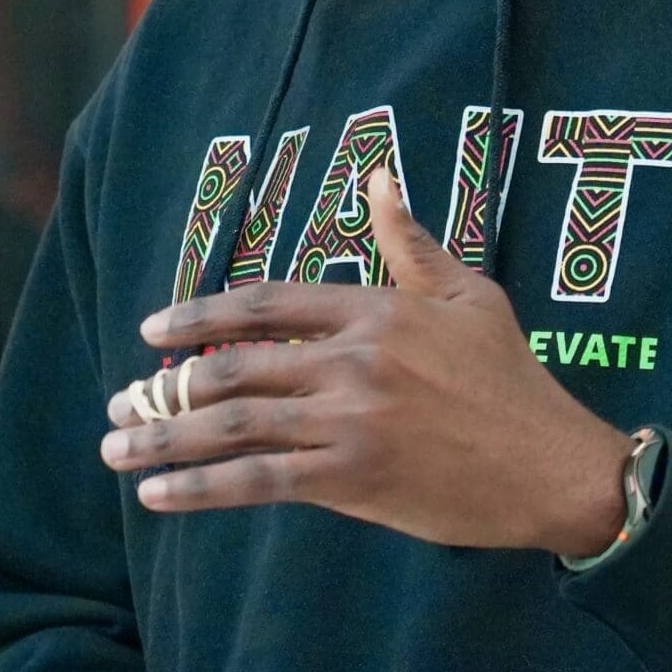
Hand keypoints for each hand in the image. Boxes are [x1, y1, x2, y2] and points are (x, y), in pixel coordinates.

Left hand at [102, 168, 631, 559]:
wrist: (556, 468)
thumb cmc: (515, 382)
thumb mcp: (471, 296)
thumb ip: (413, 242)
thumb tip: (380, 177)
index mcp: (376, 309)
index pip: (266, 304)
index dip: (199, 313)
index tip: (152, 328)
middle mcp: (354, 359)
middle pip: (234, 366)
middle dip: (164, 385)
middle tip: (120, 400)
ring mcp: (351, 419)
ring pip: (233, 424)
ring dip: (162, 438)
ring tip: (115, 448)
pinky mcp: (353, 478)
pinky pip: (258, 481)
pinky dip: (200, 489)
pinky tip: (158, 495)